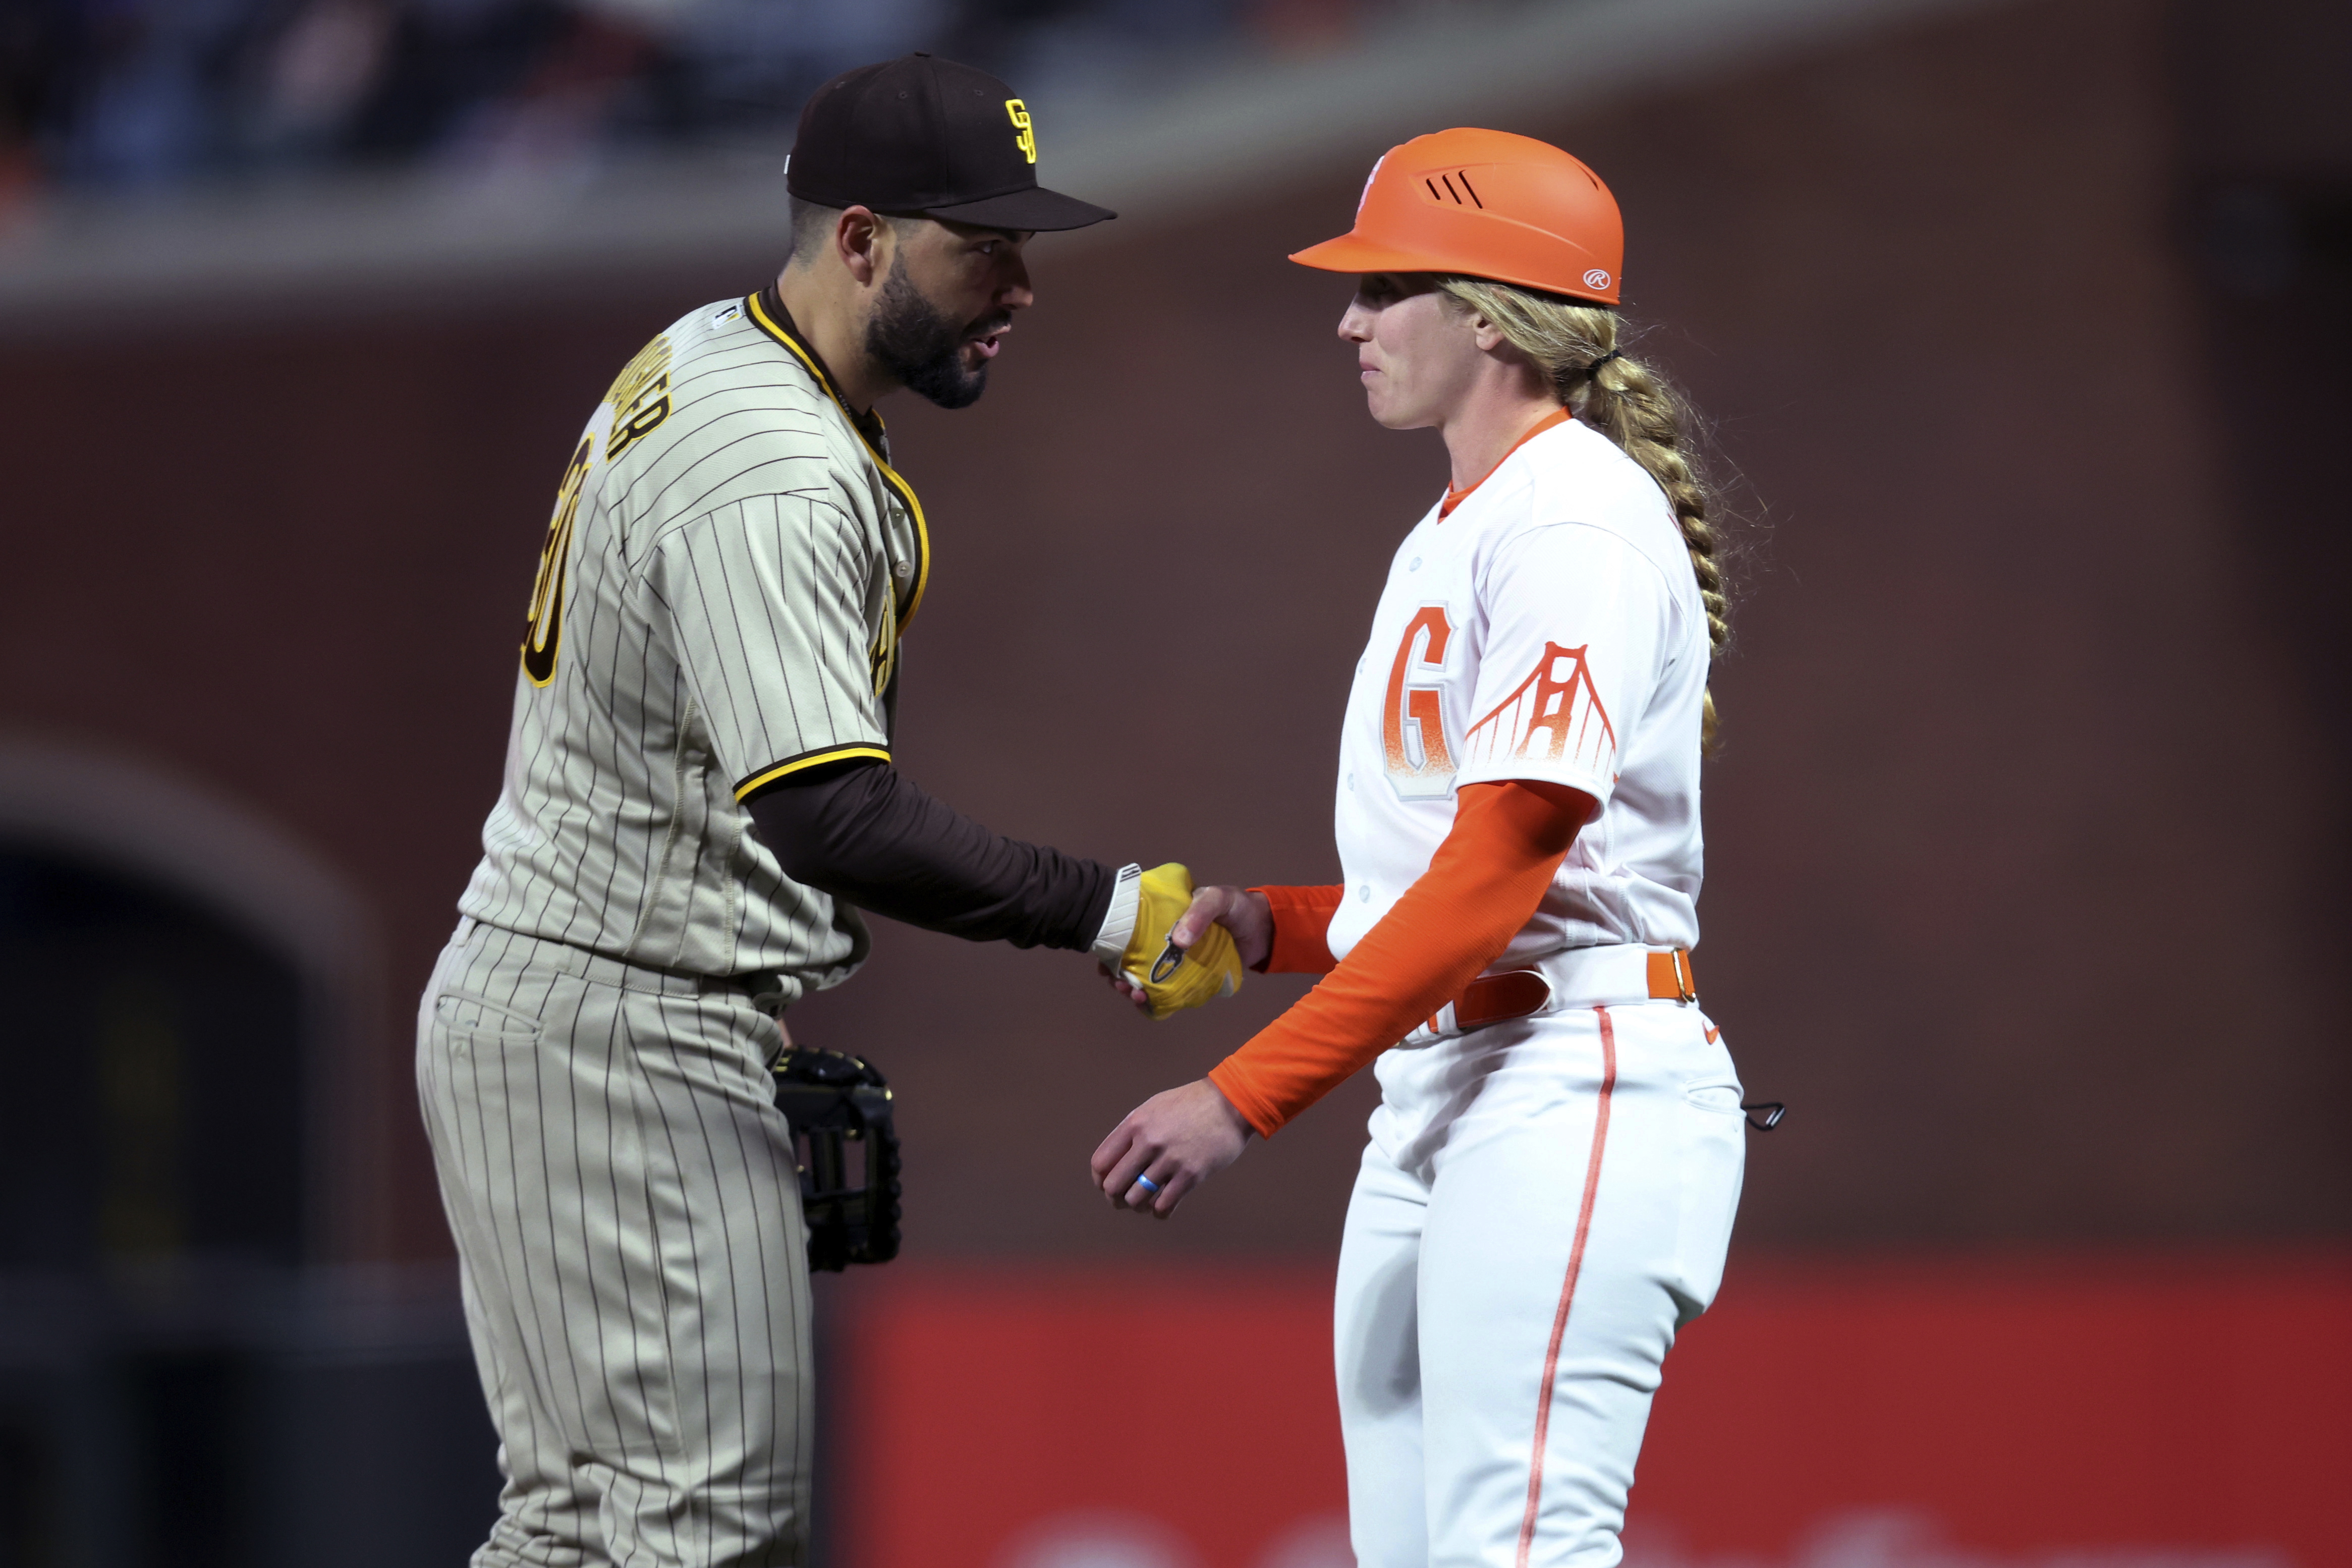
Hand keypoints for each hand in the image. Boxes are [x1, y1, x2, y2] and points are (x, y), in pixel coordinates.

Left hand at [1090, 1078, 1253, 1217]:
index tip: (1108, 1184)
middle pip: (1113, 1186)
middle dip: (1115, 1198)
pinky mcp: (1191, 1175)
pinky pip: (1163, 1206)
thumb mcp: (1154, 1107)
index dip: (1100, 1179)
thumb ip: (1132, 1131)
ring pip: (1136, 1200)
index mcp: (1135, 1124)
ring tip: (1146, 1202)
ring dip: (1138, 1206)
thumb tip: (1112, 1162)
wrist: (1231, 1103)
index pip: (1100, 1163)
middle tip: (1123, 1200)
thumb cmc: (1191, 1104)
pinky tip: (1163, 1206)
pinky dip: (1159, 1212)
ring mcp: (1170, 1159)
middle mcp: (1149, 1142)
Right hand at [1101, 884, 1272, 1013]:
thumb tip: (1178, 942)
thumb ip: (1199, 913)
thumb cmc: (1238, 907)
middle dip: (1118, 974)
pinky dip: (1156, 1000)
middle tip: (1121, 984)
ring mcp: (1175, 960)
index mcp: (1162, 914)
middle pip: (1130, 958)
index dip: (1112, 946)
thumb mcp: (1218, 899)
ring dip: (1133, 989)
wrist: (1264, 929)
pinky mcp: (1189, 977)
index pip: (1128, 929)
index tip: (1105, 960)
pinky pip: (1167, 991)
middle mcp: (1162, 938)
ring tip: (1136, 996)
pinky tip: (1150, 1005)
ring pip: (1144, 977)